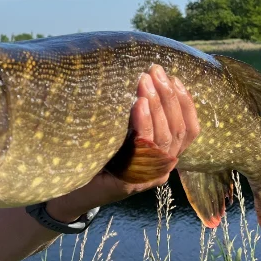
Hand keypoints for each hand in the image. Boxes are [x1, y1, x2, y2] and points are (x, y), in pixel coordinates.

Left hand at [45, 64, 199, 221]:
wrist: (70, 188)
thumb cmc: (98, 153)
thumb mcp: (123, 130)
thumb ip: (139, 114)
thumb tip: (145, 77)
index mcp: (165, 155)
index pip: (190, 130)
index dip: (186, 103)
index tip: (174, 78)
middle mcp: (162, 168)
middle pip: (179, 130)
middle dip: (169, 96)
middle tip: (156, 71)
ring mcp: (148, 177)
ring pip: (165, 138)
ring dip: (157, 104)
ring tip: (145, 82)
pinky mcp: (131, 182)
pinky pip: (143, 149)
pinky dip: (144, 123)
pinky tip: (138, 103)